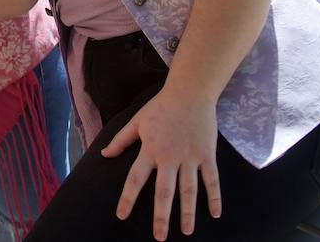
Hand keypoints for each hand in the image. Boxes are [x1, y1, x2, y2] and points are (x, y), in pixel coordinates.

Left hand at [104, 89, 222, 239]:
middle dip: (161, 216)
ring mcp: (190, 157)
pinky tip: (216, 214)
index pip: (135, 179)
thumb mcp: (137, 122)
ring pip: (189, 190)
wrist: (189, 93)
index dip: (127, 198)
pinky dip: (215, 196)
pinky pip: (211, 179)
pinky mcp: (207, 154)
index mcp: (149, 149)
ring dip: (188, 212)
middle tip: (159, 237)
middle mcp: (169, 156)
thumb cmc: (160, 107)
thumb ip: (121, 140)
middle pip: (164, 192)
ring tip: (187, 231)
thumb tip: (104, 155)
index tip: (121, 215)